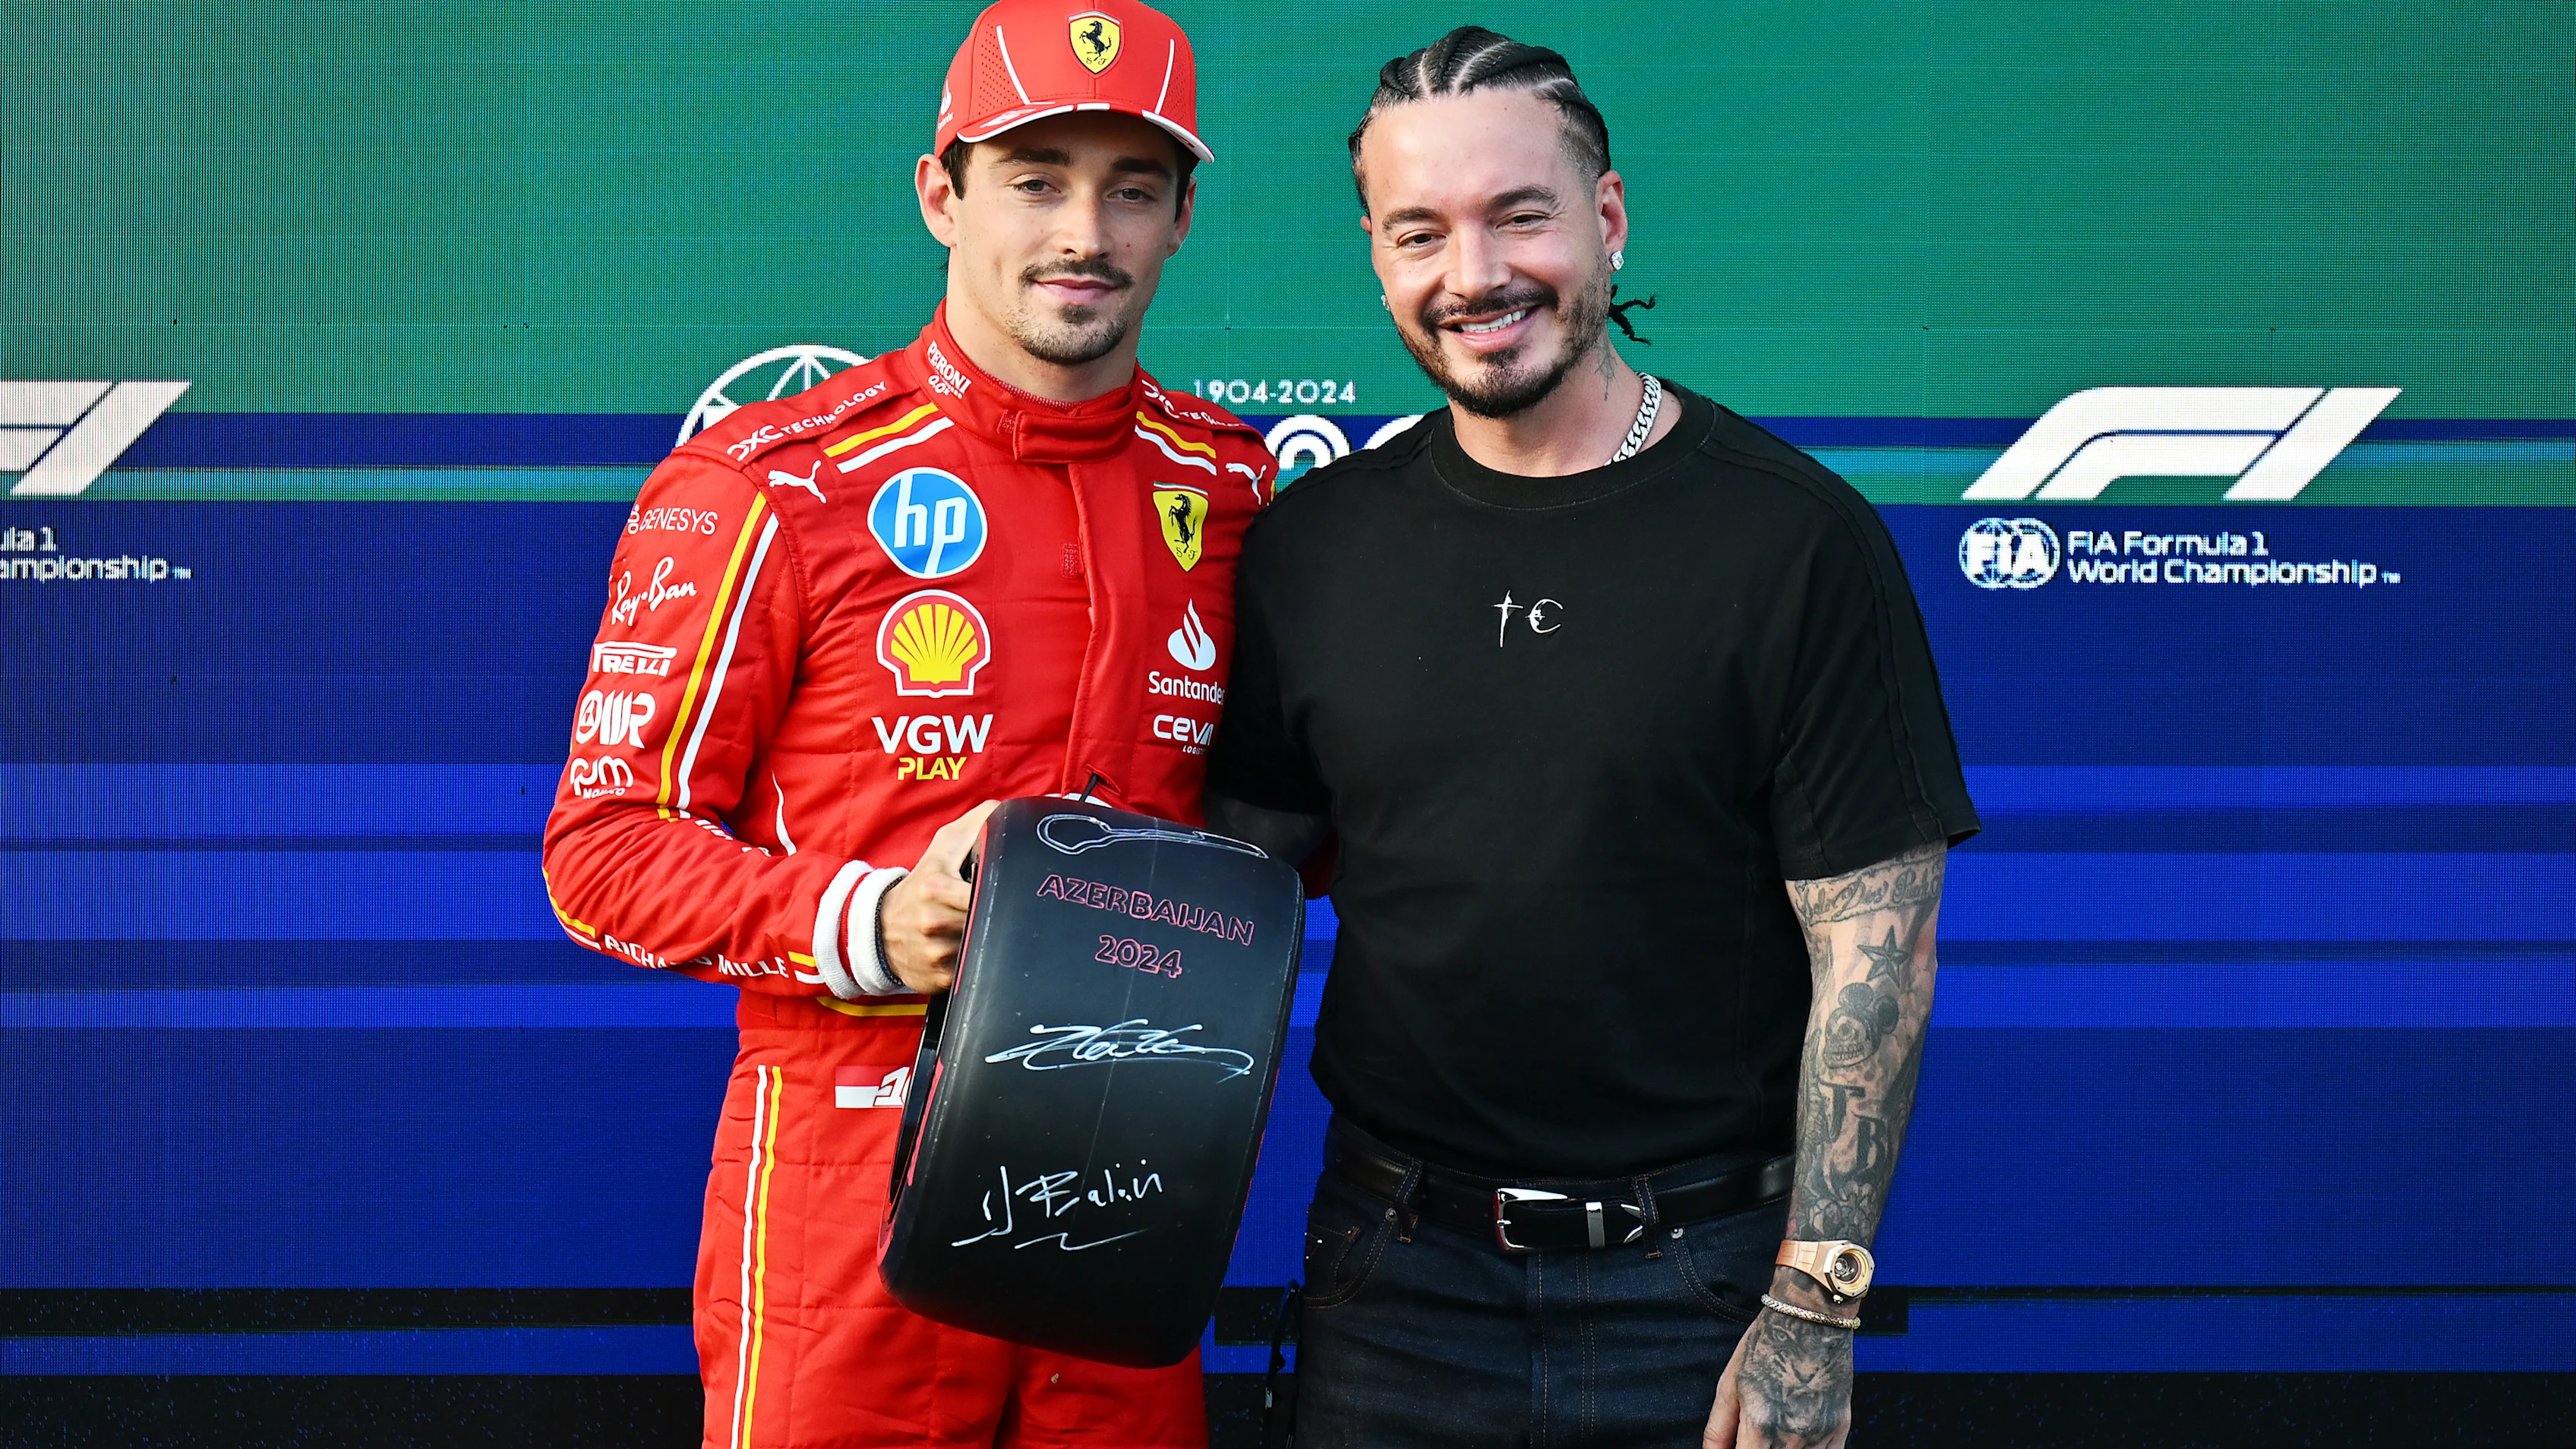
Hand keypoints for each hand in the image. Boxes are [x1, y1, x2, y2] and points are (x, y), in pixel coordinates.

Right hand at [877, 800, 999, 993]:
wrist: (879, 928)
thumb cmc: (922, 884)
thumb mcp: (943, 849)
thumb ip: (977, 824)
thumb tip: (1008, 811)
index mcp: (936, 889)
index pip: (984, 892)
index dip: (997, 891)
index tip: (1003, 890)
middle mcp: (934, 923)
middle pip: (987, 921)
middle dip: (994, 915)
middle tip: (994, 909)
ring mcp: (936, 955)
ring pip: (983, 947)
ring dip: (985, 938)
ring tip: (977, 928)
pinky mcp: (939, 980)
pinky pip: (973, 972)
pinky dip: (975, 962)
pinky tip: (967, 951)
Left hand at [1702, 1304, 1853, 1448]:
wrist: (1811, 1318)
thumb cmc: (1767, 1345)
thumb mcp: (1730, 1383)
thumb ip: (1718, 1429)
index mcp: (1760, 1425)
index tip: (1738, 1446)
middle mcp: (1793, 1436)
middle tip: (1754, 1437)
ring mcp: (1820, 1435)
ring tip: (1774, 1432)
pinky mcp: (1841, 1428)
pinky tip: (1796, 1437)